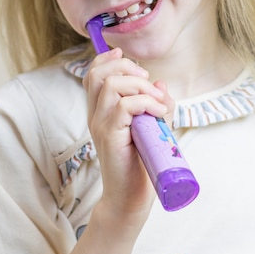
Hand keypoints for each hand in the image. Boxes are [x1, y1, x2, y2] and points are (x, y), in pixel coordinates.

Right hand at [83, 47, 172, 219]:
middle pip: (98, 73)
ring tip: (157, 101)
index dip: (107, 59)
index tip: (125, 55)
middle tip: (148, 82)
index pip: (93, 74)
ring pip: (111, 85)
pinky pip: (124, 106)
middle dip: (127, 67)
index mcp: (100, 110)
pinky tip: (158, 113)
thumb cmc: (140, 163)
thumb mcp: (150, 126)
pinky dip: (146, 103)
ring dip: (140, 85)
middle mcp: (95, 115)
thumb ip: (154, 103)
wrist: (131, 198)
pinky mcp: (110, 136)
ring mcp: (100, 125)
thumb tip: (161, 83)